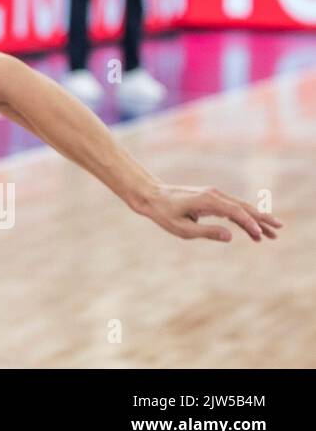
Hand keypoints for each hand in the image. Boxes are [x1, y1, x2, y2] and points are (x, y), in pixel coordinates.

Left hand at [130, 183, 281, 241]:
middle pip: (243, 207)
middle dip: (261, 218)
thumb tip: (230, 236)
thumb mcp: (183, 228)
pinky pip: (232, 210)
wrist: (152, 196)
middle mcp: (214, 195)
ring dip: (256, 220)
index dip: (249, 223)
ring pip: (240, 208)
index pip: (235, 211)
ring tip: (272, 234)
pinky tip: (252, 232)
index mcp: (208, 200)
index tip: (260, 234)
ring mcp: (213, 196)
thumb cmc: (164, 213)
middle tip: (279, 229)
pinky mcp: (211, 200)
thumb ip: (207, 232)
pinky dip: (244, 219)